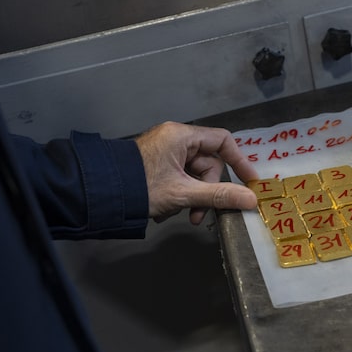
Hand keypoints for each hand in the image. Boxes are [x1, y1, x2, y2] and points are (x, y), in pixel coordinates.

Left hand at [134, 122, 258, 223]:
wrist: (100, 194)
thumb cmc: (141, 187)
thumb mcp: (183, 193)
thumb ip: (219, 195)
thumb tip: (251, 199)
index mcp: (182, 136)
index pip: (222, 141)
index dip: (239, 161)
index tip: (250, 182)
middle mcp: (175, 139)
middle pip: (208, 164)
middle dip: (205, 192)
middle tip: (199, 213)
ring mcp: (165, 152)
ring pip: (193, 176)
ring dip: (191, 198)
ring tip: (179, 215)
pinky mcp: (157, 165)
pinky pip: (179, 179)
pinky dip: (178, 196)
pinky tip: (165, 211)